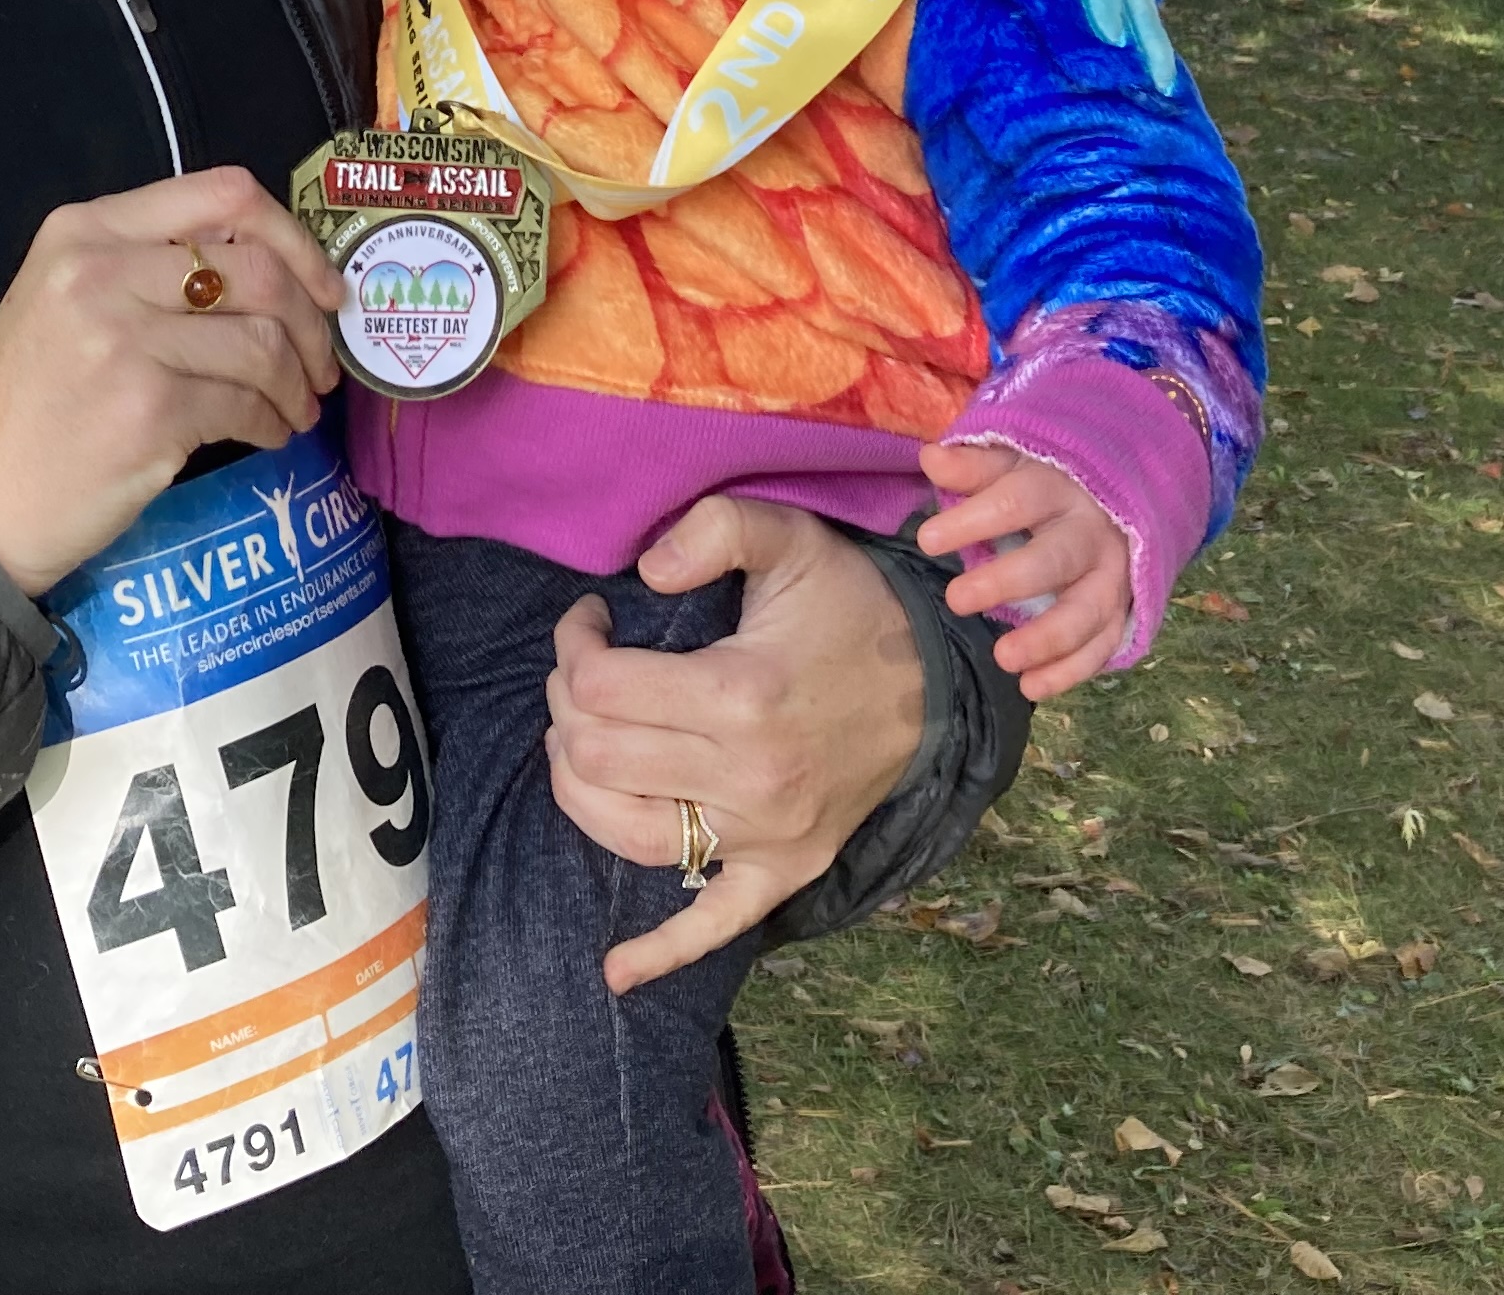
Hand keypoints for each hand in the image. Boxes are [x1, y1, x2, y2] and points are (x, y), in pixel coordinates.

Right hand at [0, 167, 343, 596]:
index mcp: (86, 229)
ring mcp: (125, 341)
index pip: (223, 193)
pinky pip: (247, 404)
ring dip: (297, 383)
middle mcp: (102, 271)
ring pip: (263, 342)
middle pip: (259, 270)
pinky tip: (267, 434)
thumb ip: (151, 264)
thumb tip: (276, 269)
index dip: (293, 238)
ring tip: (296, 408)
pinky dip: (273, 423)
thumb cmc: (33, 398)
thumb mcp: (69, 297)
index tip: (321, 286)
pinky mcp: (149, 410)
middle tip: (320, 365)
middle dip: (309, 324)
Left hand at [542, 495, 926, 993]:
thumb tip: (641, 572)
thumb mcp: (792, 537)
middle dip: (567, 706)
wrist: (936, 683)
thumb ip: (716, 529)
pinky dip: (663, 953)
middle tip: (587, 673)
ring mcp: (765, 836)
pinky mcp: (782, 871)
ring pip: (626, 834)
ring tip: (582, 742)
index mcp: (742, 694)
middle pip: (597, 757)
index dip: (573, 646)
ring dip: (578, 787)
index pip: (600, 687)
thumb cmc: (851, 607)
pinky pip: (715, 924)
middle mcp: (748, 777)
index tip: (590, 621)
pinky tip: (617, 973)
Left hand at [913, 440, 1133, 703]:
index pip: (1017, 501)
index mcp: (1060, 487)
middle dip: (1007, 582)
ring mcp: (1112, 575)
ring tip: (1003, 659)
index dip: (974, 520)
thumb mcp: (1013, 462)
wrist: (1121, 498)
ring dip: (1047, 639)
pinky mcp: (1121, 610)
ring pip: (1086, 611)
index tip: (928, 540)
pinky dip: (1071, 672)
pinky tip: (1031, 686)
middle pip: (1054, 559)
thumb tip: (930, 457)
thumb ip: (973, 465)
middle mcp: (1091, 532)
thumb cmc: (1049, 482)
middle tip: (956, 600)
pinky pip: (1102, 645)